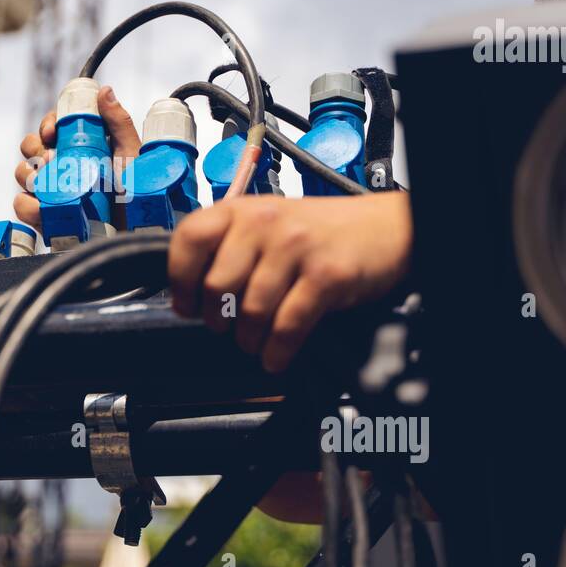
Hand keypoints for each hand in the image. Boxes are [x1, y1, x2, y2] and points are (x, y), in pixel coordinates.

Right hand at [13, 85, 142, 229]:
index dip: (47, 124)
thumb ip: (119, 123)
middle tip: (50, 160)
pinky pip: (22, 205)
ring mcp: (51, 189)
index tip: (51, 133)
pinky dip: (27, 205)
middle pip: (32, 145)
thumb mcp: (131, 154)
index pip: (54, 124)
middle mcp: (63, 164)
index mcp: (81, 145)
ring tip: (44, 183)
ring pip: (22, 172)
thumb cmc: (138, 193)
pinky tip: (40, 207)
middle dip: (35, 148)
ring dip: (27, 174)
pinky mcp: (45, 215)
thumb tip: (105, 91)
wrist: (136, 231)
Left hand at [167, 191, 412, 372]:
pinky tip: (276, 357)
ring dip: (249, 341)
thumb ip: (229, 247)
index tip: (187, 305)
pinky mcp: (326, 275)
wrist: (386, 228)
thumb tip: (190, 294)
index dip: (179, 280)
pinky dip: (278, 351)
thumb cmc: (319, 233)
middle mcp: (266, 223)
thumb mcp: (267, 225)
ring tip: (255, 344)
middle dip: (218, 321)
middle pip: (218, 287)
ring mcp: (297, 248)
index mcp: (242, 209)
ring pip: (252, 312)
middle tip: (227, 329)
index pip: (189, 240)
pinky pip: (288, 326)